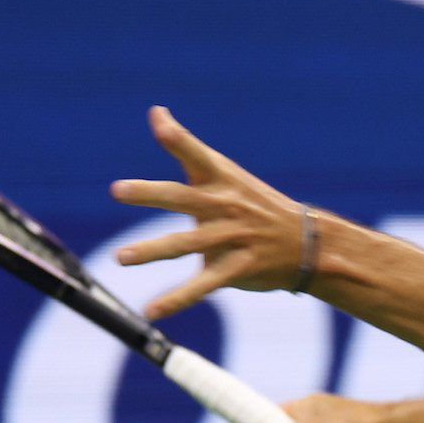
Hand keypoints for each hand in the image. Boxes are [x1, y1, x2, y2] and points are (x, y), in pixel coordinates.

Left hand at [110, 106, 309, 318]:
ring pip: (186, 243)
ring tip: (121, 257)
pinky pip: (202, 286)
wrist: (306, 243)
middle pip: (182, 197)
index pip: (195, 153)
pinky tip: (152, 310)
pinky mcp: (236, 268)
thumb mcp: (225, 171)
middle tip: (117, 189)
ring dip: (152, 250)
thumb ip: (186, 147)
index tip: (159, 123)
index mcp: (220, 178)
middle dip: (150, 193)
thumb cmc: (254, 203)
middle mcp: (224, 204)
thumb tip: (156, 112)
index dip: (177, 139)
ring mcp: (231, 237)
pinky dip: (176, 300)